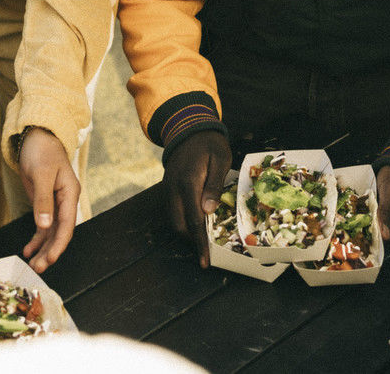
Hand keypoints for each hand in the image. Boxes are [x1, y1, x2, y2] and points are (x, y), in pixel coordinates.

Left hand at [18, 127, 79, 272]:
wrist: (37, 137)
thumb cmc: (42, 151)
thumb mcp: (41, 175)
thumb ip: (43, 201)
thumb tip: (44, 225)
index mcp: (70, 194)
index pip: (67, 225)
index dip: (59, 244)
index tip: (50, 259)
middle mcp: (65, 201)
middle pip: (60, 232)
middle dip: (50, 251)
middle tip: (38, 268)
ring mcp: (55, 203)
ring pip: (51, 232)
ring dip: (42, 248)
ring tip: (32, 264)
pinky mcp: (45, 204)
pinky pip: (43, 226)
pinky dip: (36, 238)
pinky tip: (29, 249)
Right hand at [162, 130, 231, 267]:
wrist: (188, 127)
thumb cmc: (210, 144)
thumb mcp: (220, 159)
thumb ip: (214, 185)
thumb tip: (208, 211)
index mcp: (188, 182)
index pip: (193, 219)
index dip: (200, 243)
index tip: (204, 261)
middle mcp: (174, 189)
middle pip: (179, 225)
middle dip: (192, 241)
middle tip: (209, 252)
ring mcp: (168, 188)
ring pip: (174, 220)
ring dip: (187, 232)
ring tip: (205, 240)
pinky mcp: (168, 188)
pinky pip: (173, 210)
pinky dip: (184, 220)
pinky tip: (198, 223)